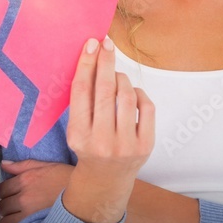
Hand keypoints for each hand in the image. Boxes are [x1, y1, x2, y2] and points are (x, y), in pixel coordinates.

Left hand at [0, 160, 73, 222]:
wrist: (87, 195)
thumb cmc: (67, 178)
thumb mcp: (46, 166)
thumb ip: (22, 166)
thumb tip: (3, 165)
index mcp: (25, 180)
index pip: (1, 190)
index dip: (4, 195)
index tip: (9, 198)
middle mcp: (24, 197)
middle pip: (2, 207)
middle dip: (6, 209)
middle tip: (13, 211)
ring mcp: (29, 214)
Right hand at [62, 37, 153, 222]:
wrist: (106, 179)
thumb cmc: (88, 146)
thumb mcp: (76, 129)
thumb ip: (81, 102)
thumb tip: (91, 61)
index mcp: (78, 135)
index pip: (81, 91)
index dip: (86, 64)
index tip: (91, 44)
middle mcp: (102, 141)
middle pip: (104, 90)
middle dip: (106, 62)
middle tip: (106, 43)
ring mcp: (126, 144)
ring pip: (127, 96)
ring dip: (121, 78)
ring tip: (116, 75)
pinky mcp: (146, 145)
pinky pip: (146, 107)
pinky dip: (139, 93)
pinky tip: (131, 92)